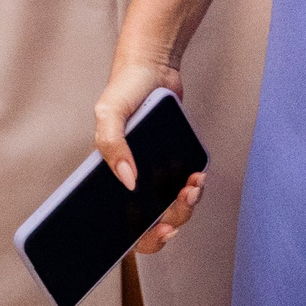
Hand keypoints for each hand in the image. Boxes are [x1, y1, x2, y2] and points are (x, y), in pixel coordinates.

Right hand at [93, 58, 199, 255]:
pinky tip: (197, 177)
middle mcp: (132, 180)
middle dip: (169, 224)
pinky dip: (193, 190)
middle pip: (149, 223)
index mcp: (111, 174)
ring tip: (193, 187)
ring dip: (185, 207)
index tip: (160, 233)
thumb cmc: (125, 88)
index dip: (139, 238)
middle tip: (179, 208)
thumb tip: (129, 181)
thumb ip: (112, 145)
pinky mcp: (173, 165)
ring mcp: (154, 175)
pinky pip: (184, 190)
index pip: (118, 223)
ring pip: (171, 210)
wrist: (154, 67)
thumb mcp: (109, 112)